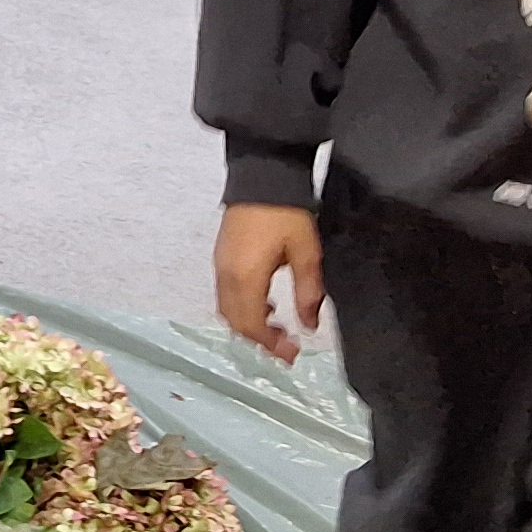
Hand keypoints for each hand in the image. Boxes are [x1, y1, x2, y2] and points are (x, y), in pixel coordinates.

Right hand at [215, 205, 324, 364]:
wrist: (261, 177)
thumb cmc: (285, 214)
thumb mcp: (306, 253)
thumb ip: (308, 292)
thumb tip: (310, 326)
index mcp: (246, 278)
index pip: (252, 325)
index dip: (270, 345)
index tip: (292, 354)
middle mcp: (226, 276)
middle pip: (235, 322)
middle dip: (259, 341)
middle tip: (286, 348)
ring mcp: (220, 266)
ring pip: (228, 310)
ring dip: (250, 326)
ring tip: (277, 327)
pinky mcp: (221, 258)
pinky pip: (226, 295)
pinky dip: (243, 309)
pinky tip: (265, 304)